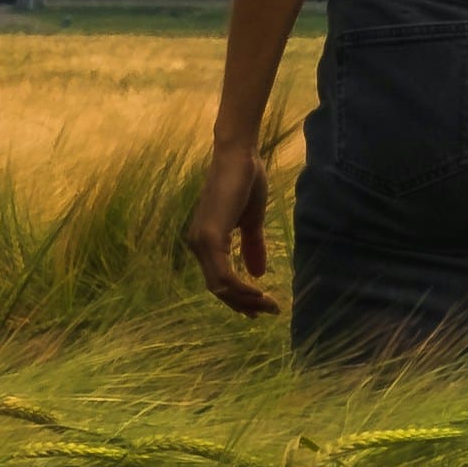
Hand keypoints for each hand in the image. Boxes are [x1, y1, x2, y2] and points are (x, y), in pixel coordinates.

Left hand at [185, 139, 276, 314]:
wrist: (240, 155)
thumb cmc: (245, 181)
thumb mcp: (251, 220)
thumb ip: (252, 246)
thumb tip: (258, 274)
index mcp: (205, 241)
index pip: (218, 280)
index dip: (238, 297)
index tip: (260, 308)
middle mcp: (198, 245)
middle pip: (218, 288)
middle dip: (244, 303)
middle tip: (269, 311)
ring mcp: (202, 242)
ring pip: (220, 286)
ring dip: (246, 299)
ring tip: (269, 304)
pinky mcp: (211, 237)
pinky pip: (224, 274)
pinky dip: (242, 287)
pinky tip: (259, 290)